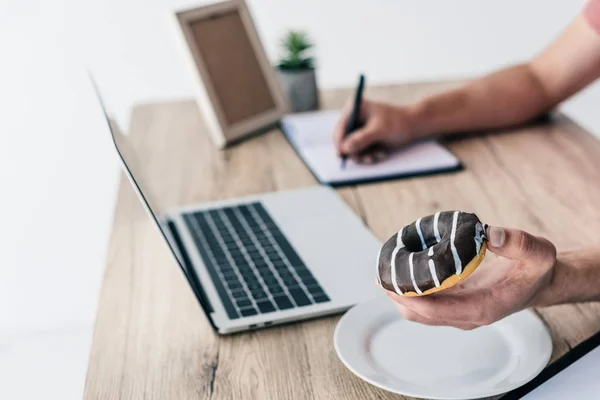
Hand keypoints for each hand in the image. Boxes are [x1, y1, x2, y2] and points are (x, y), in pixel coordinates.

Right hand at [333, 99, 414, 163]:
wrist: (413, 126)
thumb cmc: (398, 122)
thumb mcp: (379, 130)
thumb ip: (361, 139)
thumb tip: (344, 148)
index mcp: (354, 109)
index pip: (340, 128)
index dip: (339, 142)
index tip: (342, 155)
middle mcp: (353, 119)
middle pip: (342, 141)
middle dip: (354, 152)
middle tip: (365, 159)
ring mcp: (358, 131)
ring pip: (351, 150)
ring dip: (363, 156)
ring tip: (376, 156)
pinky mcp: (364, 141)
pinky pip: (360, 154)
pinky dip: (369, 156)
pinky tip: (381, 153)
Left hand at [382, 226, 556, 329]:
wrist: (537, 280)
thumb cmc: (535, 268)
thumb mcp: (538, 251)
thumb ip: (519, 243)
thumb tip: (491, 235)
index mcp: (483, 308)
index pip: (439, 311)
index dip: (413, 300)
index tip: (392, 285)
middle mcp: (467, 315)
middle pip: (421, 314)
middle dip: (398, 297)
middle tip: (380, 274)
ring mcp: (458, 311)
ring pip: (419, 312)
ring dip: (399, 295)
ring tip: (383, 272)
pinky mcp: (453, 303)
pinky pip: (424, 302)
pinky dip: (409, 291)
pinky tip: (398, 272)